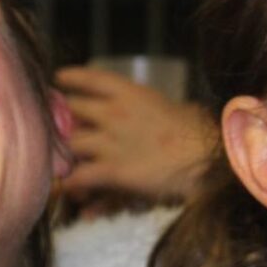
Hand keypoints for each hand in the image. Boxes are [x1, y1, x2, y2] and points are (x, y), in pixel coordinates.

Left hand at [56, 67, 213, 201]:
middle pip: (72, 110)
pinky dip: (72, 183)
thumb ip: (150, 106)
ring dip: (67, 155)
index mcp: (131, 93)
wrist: (207, 158)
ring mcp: (111, 141)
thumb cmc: (199, 132)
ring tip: (65, 164)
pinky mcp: (113, 170)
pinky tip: (72, 188)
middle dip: (65, 120)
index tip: (59, 78)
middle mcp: (114, 113)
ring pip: (70, 144)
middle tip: (64, 129)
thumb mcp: (174, 106)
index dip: (72, 78)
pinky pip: (79, 176)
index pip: (91, 78)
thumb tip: (146, 106)